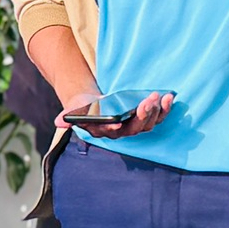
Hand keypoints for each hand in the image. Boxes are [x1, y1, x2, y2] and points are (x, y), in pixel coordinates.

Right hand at [58, 89, 173, 138]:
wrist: (94, 103)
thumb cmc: (84, 106)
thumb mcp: (74, 109)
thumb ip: (67, 116)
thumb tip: (59, 122)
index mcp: (104, 131)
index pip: (111, 132)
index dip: (115, 127)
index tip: (117, 122)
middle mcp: (121, 132)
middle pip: (135, 127)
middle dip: (143, 114)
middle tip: (148, 100)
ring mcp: (134, 125)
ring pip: (148, 123)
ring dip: (155, 111)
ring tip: (158, 96)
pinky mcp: (145, 118)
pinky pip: (158, 116)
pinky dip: (165, 108)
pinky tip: (169, 97)